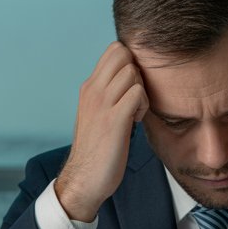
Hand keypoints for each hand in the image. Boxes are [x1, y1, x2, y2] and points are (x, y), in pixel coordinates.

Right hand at [55, 42, 148, 221]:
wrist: (84, 178)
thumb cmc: (97, 148)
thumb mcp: (98, 113)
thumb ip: (109, 94)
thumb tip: (131, 80)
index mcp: (89, 87)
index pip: (114, 50)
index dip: (131, 62)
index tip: (132, 87)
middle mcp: (93, 90)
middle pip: (123, 53)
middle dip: (137, 71)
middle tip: (135, 97)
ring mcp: (102, 104)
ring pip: (132, 72)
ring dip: (142, 91)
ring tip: (136, 112)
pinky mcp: (113, 120)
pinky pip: (137, 94)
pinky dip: (143, 106)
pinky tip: (136, 122)